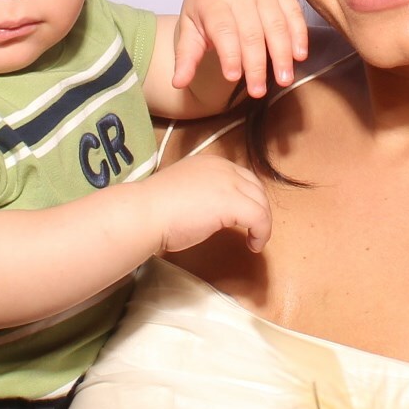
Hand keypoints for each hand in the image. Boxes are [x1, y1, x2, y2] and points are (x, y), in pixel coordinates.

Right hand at [133, 152, 271, 254]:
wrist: (146, 212)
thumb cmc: (156, 207)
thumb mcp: (184, 191)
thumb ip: (202, 192)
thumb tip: (211, 209)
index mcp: (210, 162)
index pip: (242, 177)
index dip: (247, 197)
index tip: (244, 216)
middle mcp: (223, 168)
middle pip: (256, 188)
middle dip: (258, 209)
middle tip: (253, 229)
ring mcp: (229, 184)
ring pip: (261, 203)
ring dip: (262, 223)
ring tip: (254, 240)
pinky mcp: (233, 203)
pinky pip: (260, 218)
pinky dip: (262, 233)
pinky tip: (253, 245)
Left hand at [171, 0, 309, 99]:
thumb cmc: (205, 6)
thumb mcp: (190, 27)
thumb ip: (187, 56)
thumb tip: (178, 83)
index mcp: (213, 1)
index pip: (224, 31)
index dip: (230, 55)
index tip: (233, 78)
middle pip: (252, 32)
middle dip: (256, 64)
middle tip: (258, 92)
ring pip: (276, 24)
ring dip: (282, 54)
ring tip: (284, 79)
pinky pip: (293, 12)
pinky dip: (299, 34)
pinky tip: (299, 56)